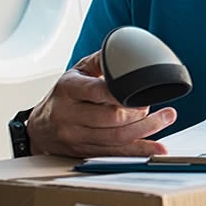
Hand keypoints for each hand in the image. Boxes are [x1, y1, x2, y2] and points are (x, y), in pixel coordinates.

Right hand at [27, 50, 175, 156]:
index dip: (123, 93)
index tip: (142, 90)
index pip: (97, 91)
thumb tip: (127, 52)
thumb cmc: (63, 96)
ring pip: (116, 138)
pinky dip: (138, 151)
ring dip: (146, 129)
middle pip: (111, 118)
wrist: (39, 128)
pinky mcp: (84, 153)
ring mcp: (76, 137)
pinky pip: (115, 154)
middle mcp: (70, 115)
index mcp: (68, 89)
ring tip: (165, 118)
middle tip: (154, 104)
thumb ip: (101, 61)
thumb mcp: (76, 72)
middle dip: (139, 112)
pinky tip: (156, 148)